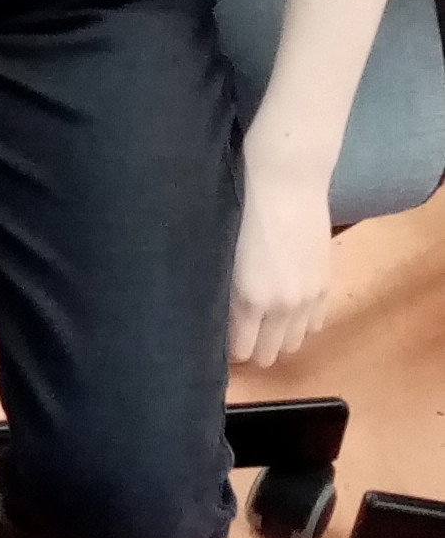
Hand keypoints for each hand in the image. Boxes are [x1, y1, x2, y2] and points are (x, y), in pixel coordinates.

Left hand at [230, 149, 334, 367]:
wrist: (285, 183)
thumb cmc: (239, 212)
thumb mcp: (219, 258)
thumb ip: (221, 294)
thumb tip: (213, 320)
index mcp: (249, 300)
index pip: (239, 350)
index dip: (227, 350)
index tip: (216, 341)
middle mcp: (282, 306)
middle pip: (268, 354)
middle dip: (251, 349)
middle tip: (236, 334)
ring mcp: (307, 297)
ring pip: (293, 343)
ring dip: (276, 338)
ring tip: (260, 324)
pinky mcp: (325, 284)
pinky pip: (314, 324)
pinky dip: (299, 324)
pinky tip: (284, 310)